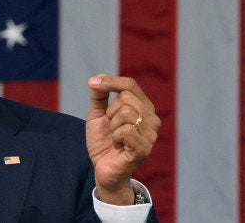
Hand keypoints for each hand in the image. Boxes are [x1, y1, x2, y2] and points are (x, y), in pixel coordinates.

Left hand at [85, 74, 160, 204]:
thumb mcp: (97, 114)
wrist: (102, 168)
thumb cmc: (103, 141)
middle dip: (110, 112)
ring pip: (126, 112)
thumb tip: (98, 77)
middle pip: (126, 97)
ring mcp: (150, 134)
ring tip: (115, 138)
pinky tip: (118, 146)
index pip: (130, 85)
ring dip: (112, 126)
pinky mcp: (145, 148)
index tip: (92, 83)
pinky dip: (115, 137)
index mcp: (143, 107)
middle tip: (111, 128)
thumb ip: (99, 96)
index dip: (111, 81)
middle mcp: (151, 118)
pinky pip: (126, 130)